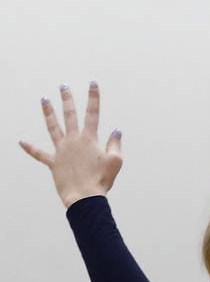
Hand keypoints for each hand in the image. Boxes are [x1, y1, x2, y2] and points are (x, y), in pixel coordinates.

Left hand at [19, 82, 122, 207]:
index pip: (92, 113)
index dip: (93, 97)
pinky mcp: (54, 163)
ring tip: (44, 100)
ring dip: (48, 113)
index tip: (93, 84)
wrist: (84, 197)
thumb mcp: (115, 162)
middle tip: (63, 86)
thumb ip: (115, 144)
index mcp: (89, 139)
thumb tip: (116, 131)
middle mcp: (73, 141)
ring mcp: (61, 151)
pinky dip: (30, 148)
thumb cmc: (101, 180)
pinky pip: (39, 154)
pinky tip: (21, 142)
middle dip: (67, 99)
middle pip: (69, 115)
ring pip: (53, 127)